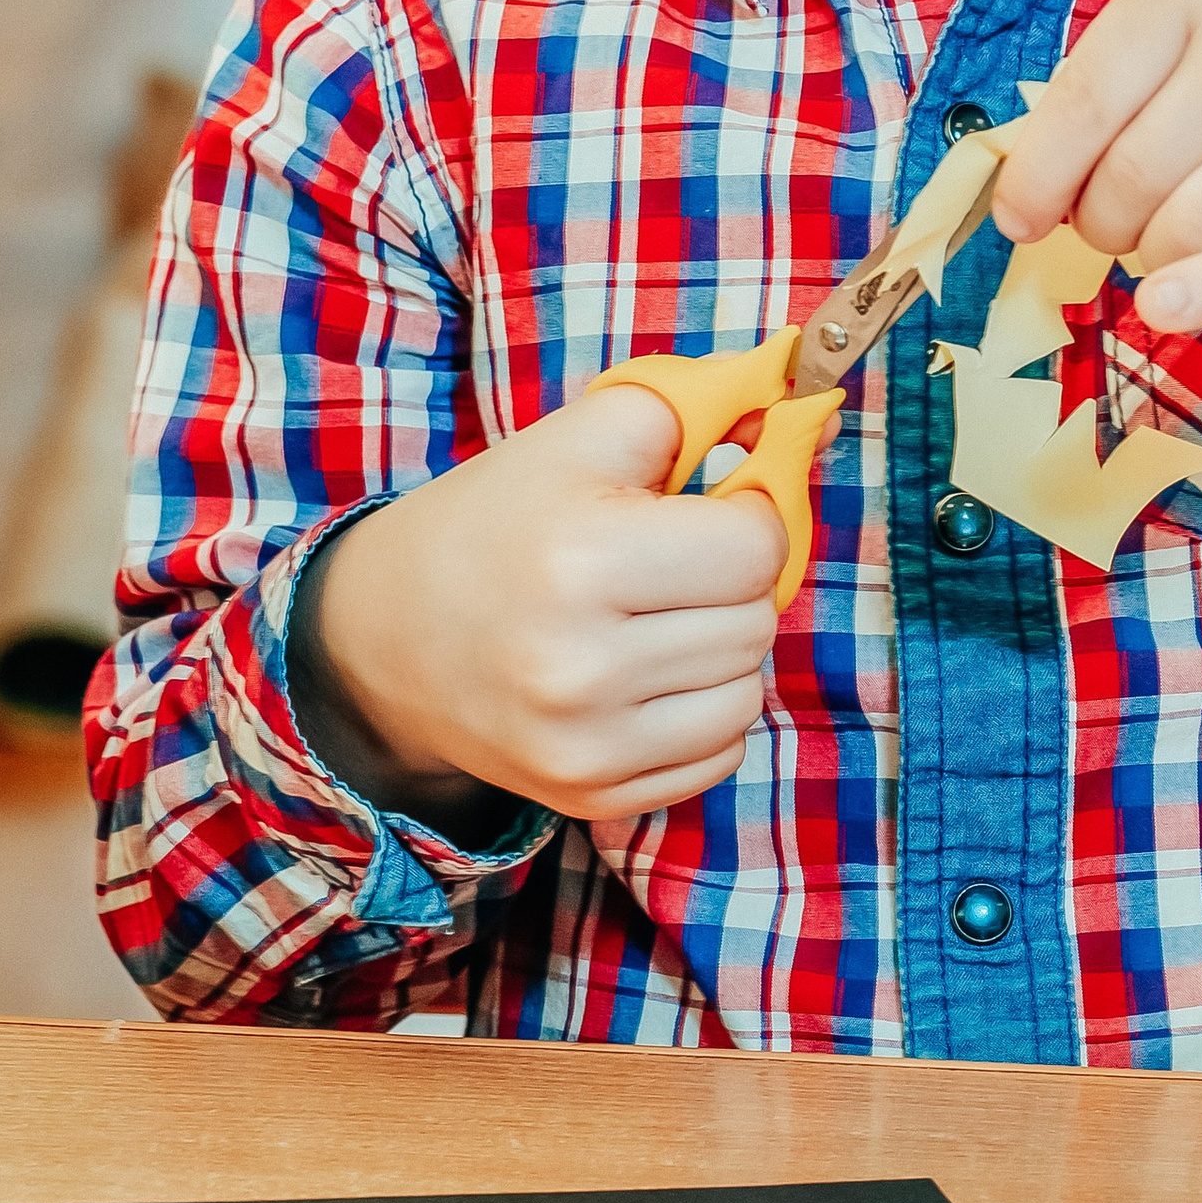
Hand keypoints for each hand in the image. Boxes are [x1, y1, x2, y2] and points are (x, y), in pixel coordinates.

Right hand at [304, 386, 786, 826]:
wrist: (387, 635)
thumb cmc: (500, 520)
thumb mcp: (584, 435)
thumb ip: (704, 407)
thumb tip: (814, 418)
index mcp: (584, 559)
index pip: (756, 546)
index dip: (747, 516)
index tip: (707, 510)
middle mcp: (583, 667)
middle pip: (756, 620)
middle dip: (729, 584)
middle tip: (667, 567)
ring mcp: (587, 746)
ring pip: (747, 693)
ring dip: (720, 653)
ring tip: (653, 623)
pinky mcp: (593, 796)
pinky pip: (721, 756)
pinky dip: (701, 715)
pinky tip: (644, 681)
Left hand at [994, 0, 1201, 333]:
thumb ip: (1153, 46)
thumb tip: (1046, 158)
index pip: (1076, 104)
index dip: (1035, 179)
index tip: (1021, 217)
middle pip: (1121, 181)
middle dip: (1104, 223)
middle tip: (1125, 223)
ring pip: (1177, 231)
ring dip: (1157, 256)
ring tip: (1180, 238)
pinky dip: (1201, 296)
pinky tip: (1167, 313)